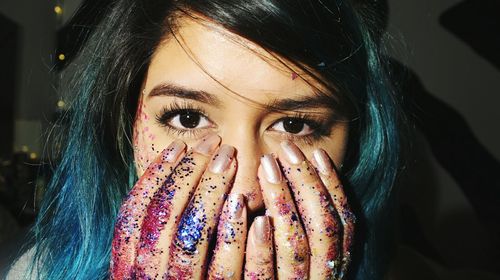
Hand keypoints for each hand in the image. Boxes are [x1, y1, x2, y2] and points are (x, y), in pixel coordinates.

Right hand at [110, 133, 238, 278]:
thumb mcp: (155, 265)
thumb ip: (157, 236)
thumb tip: (172, 184)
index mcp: (127, 270)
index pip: (133, 215)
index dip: (155, 176)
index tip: (178, 145)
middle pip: (162, 218)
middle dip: (188, 174)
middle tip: (213, 143)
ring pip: (190, 238)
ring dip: (210, 193)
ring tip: (229, 160)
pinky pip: (223, 270)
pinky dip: (233, 234)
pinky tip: (243, 203)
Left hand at [244, 141, 354, 278]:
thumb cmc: (273, 276)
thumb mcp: (294, 254)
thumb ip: (300, 225)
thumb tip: (301, 174)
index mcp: (331, 267)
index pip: (344, 223)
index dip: (333, 186)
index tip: (317, 152)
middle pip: (324, 229)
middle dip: (307, 184)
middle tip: (285, 150)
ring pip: (298, 248)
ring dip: (284, 202)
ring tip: (268, 166)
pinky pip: (264, 275)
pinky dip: (262, 247)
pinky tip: (253, 218)